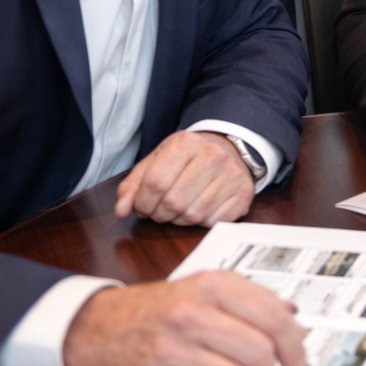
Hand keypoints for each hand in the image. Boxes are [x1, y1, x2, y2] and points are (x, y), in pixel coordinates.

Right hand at [62, 271, 307, 365]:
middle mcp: (189, 316)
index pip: (273, 317)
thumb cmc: (163, 308)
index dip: (294, 345)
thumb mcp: (207, 286)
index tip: (298, 361)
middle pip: (259, 356)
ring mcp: (169, 353)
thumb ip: (252, 300)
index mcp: (211, 285)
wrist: (100, 328)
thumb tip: (294, 321)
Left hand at [115, 131, 255, 225]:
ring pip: (193, 215)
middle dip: (160, 213)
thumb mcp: (157, 162)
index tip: (142, 206)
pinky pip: (212, 222)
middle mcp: (212, 155)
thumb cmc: (187, 159)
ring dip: (179, 220)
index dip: (143, 202)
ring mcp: (232, 174)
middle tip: (160, 210)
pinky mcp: (244, 193)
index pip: (155, 182)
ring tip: (179, 209)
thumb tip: (122, 210)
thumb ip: (133, 185)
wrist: (228, 150)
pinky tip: (200, 209)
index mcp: (186, 142)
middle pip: (173, 201)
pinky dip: (201, 223)